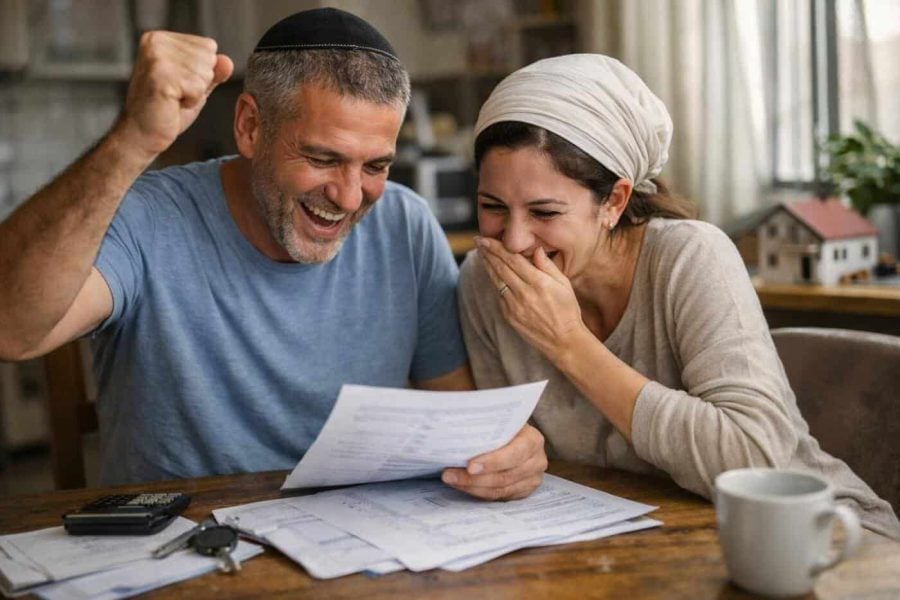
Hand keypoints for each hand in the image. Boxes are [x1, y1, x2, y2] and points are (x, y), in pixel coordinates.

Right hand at [118, 31, 232, 157]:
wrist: (141, 135)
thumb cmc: (166, 111)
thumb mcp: (195, 87)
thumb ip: (212, 72)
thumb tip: (227, 61)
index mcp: (160, 38)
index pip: (208, 46)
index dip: (201, 72)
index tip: (179, 84)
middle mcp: (155, 41)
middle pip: (209, 57)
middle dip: (200, 82)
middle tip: (176, 94)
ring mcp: (156, 57)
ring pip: (205, 72)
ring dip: (195, 92)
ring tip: (173, 98)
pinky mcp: (160, 75)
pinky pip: (198, 87)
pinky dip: (191, 101)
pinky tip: (171, 104)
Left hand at [441, 424, 546, 499]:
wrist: (514, 436)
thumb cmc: (502, 426)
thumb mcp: (497, 420)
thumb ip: (484, 424)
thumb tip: (457, 424)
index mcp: (533, 440)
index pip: (513, 454)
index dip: (492, 462)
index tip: (469, 466)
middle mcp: (536, 461)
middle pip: (505, 476)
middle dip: (474, 478)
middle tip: (449, 475)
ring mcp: (532, 479)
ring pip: (500, 490)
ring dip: (472, 487)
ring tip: (451, 479)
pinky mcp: (523, 491)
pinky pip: (499, 497)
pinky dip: (479, 492)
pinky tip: (463, 485)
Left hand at [477, 237, 584, 362]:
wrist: (563, 341)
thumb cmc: (567, 310)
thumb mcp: (564, 284)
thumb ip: (547, 266)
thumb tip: (535, 249)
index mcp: (538, 283)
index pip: (512, 259)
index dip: (496, 247)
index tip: (485, 239)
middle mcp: (523, 293)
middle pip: (500, 268)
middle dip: (488, 253)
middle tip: (478, 241)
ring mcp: (514, 306)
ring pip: (496, 281)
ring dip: (487, 266)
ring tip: (481, 254)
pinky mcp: (509, 316)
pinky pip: (499, 295)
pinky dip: (494, 282)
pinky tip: (491, 273)